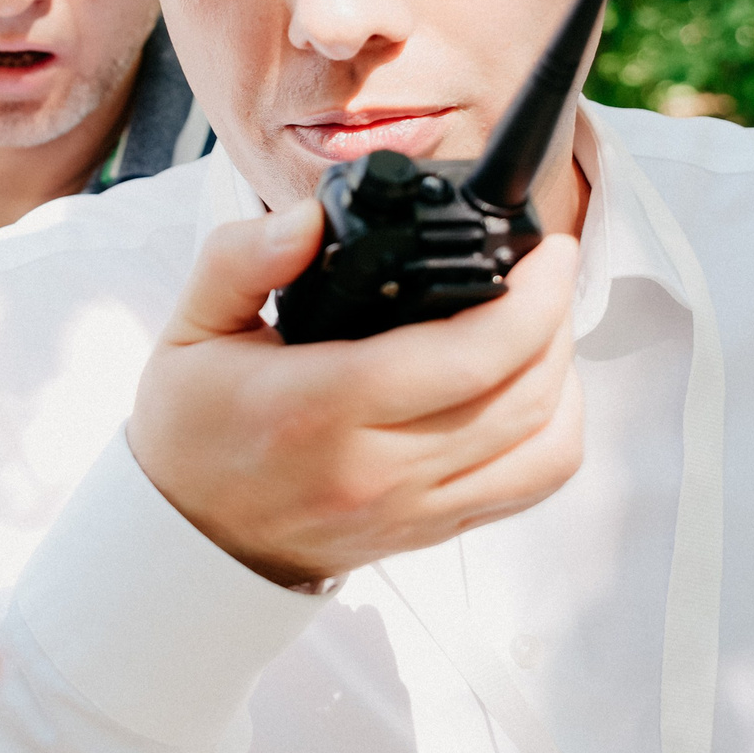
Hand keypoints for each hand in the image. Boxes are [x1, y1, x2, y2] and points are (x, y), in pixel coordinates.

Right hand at [125, 200, 583, 588]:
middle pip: (521, 394)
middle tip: (549, 271)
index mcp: (317, 407)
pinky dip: (557, 430)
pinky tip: (537, 389)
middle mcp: (375, 468)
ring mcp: (412, 507)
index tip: (546, 253)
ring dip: (563, 373)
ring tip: (542, 323)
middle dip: (556, 318)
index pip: (462, 357)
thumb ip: (242, 259)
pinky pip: (532, 484)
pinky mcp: (433, 528)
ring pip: (542, 442)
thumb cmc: (193, 430)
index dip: (530, 299)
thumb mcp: (190, 327)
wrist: (191, 534)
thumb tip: (310, 217)